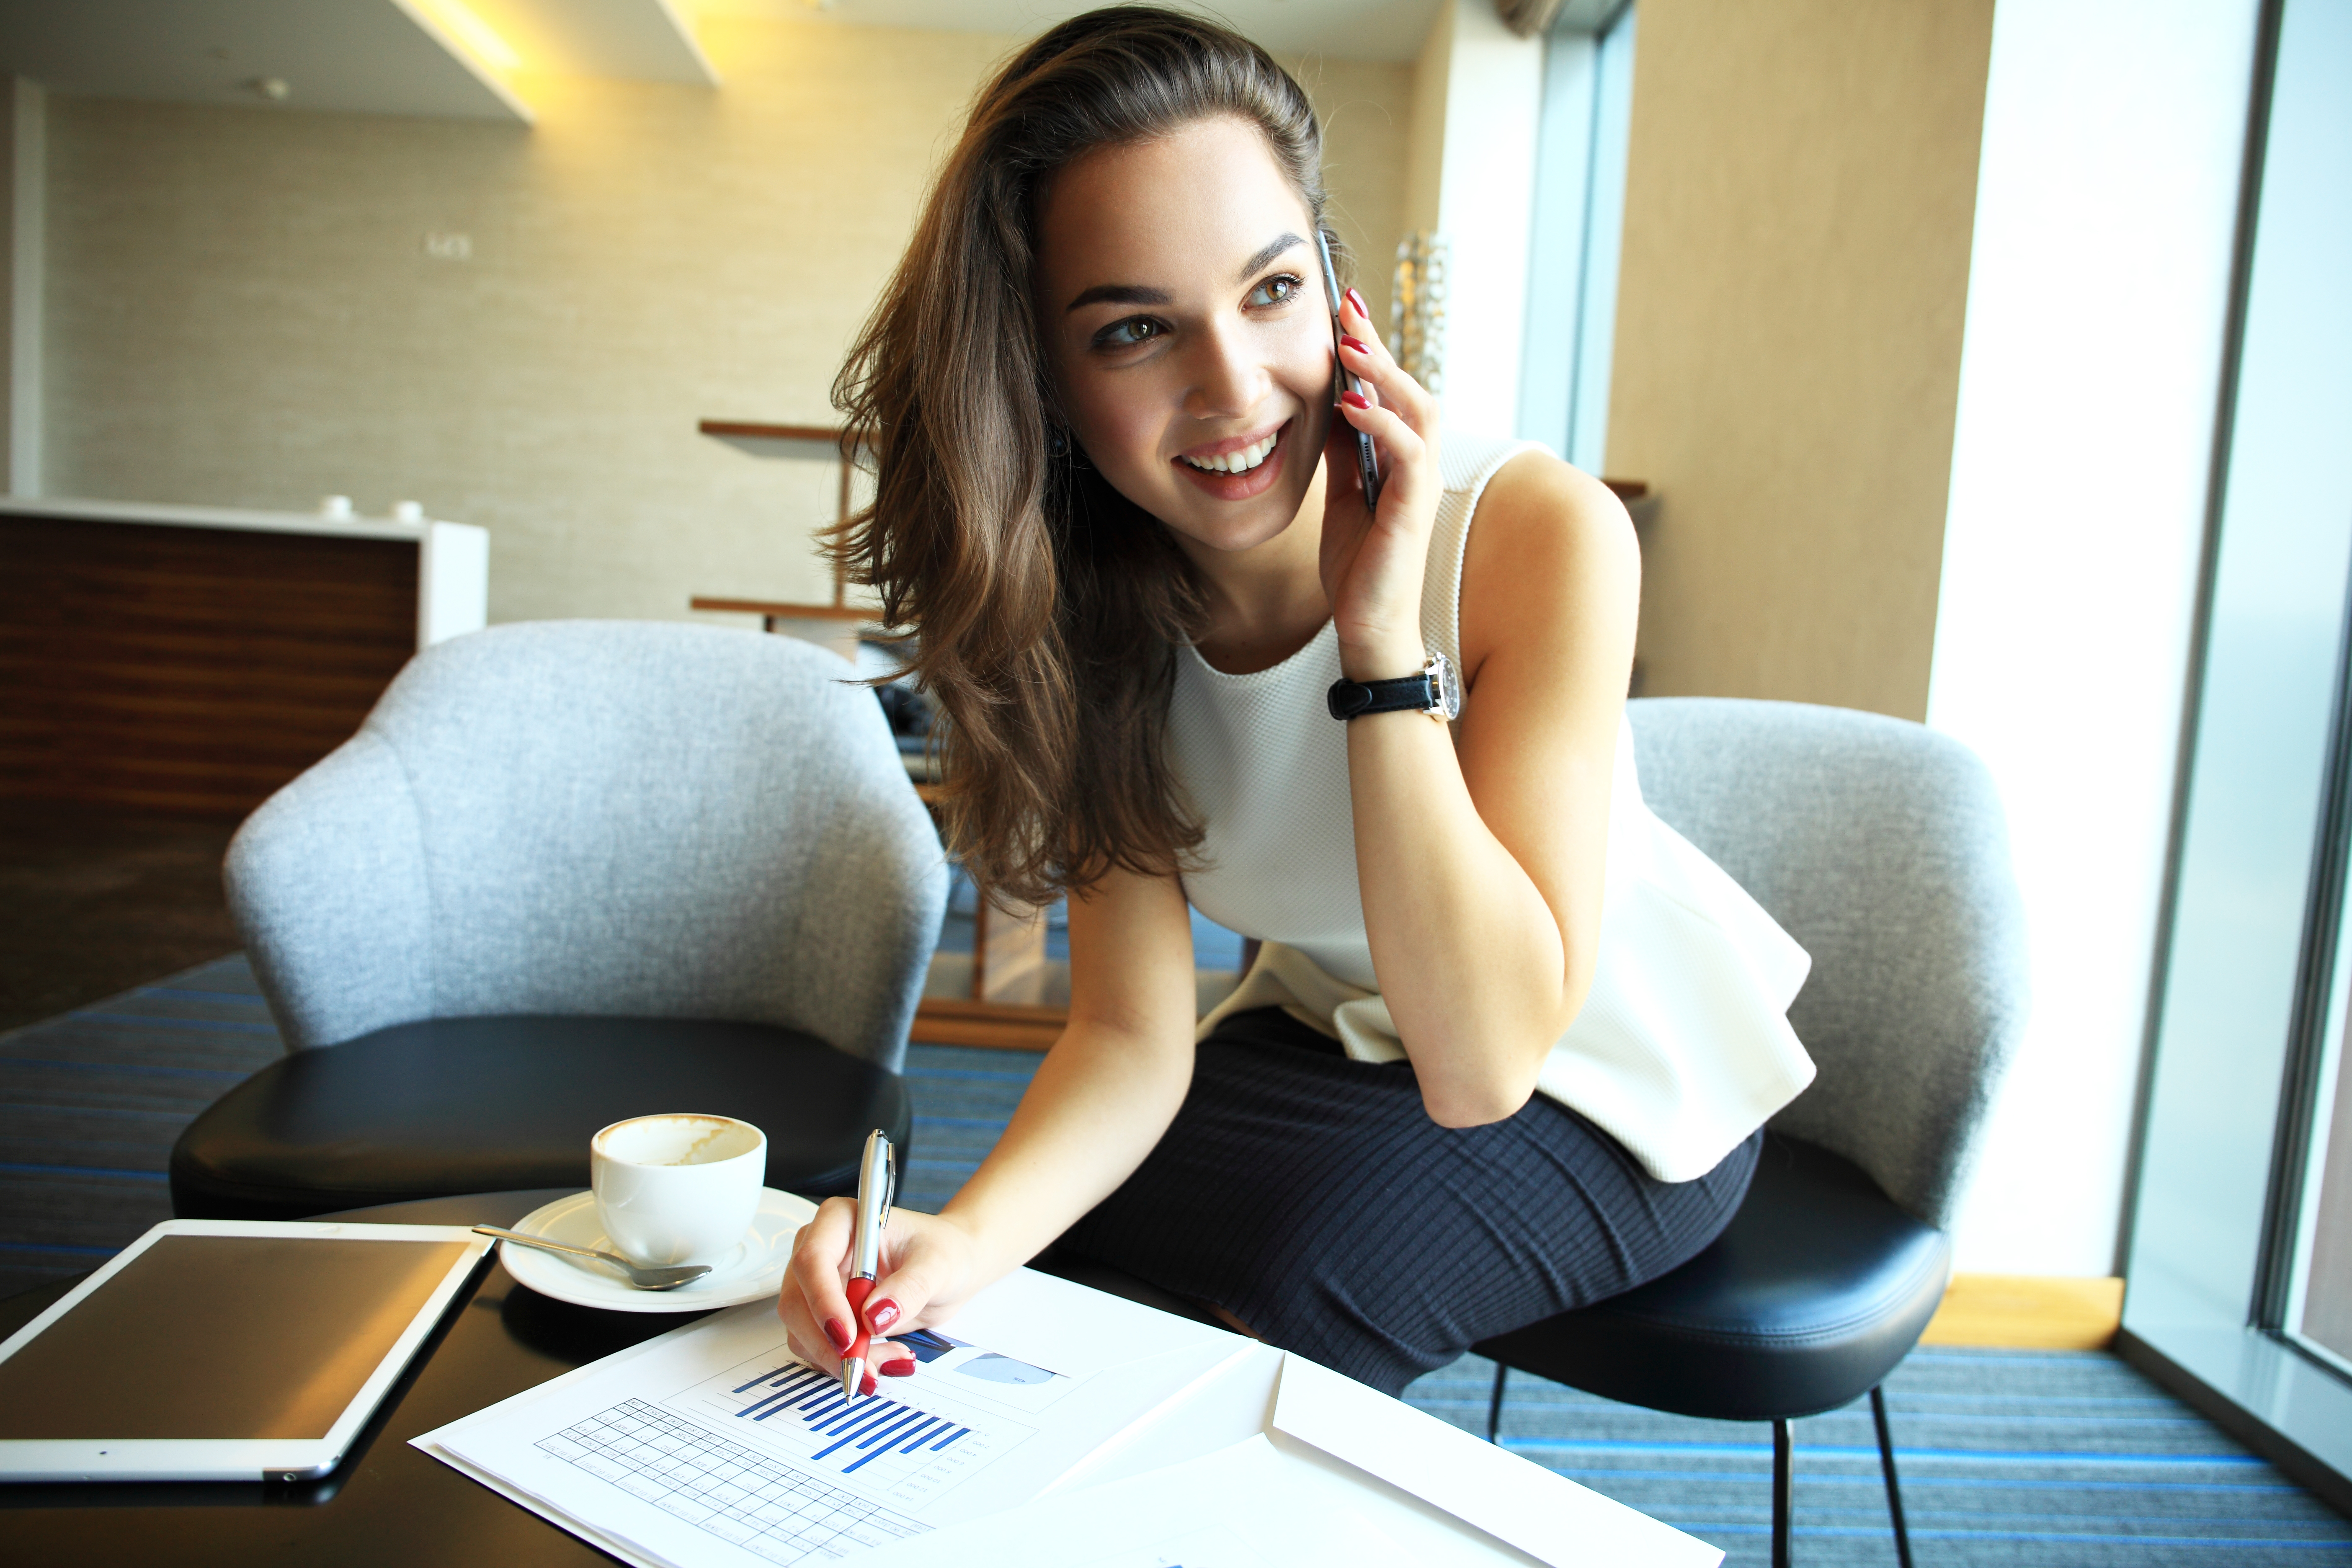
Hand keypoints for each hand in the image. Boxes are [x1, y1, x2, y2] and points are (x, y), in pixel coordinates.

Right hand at [777, 1200, 982, 1393]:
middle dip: (829, 1344)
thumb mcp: (937, 1265)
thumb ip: (909, 1288)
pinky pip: (817, 1348)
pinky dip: (847, 1363)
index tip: (848, 1337)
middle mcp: (819, 1250)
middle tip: (867, 1369)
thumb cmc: (943, 1251)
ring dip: (841, 1358)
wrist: (950, 1267)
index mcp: (840, 1220)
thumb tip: (872, 1318)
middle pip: (798, 1303)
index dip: (824, 1302)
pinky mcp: (821, 1315)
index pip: (813, 1260)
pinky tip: (884, 1358)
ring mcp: (815, 1285)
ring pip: (802, 1333)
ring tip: (893, 1358)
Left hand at [1321, 286, 1442, 680]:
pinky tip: (1353, 406)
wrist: (1368, 626)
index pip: (1387, 391)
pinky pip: (1409, 453)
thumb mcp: (1339, 496)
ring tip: (1350, 347)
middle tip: (1346, 306)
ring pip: (1416, 409)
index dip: (1368, 350)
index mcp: (1398, 458)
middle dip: (1376, 346)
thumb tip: (1329, 406)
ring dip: (1383, 374)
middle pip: (1406, 387)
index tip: (1341, 311)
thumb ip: (1341, 452)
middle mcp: (1417, 464)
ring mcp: (1420, 484)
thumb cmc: (1358, 567)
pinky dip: (1383, 424)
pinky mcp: (1414, 508)